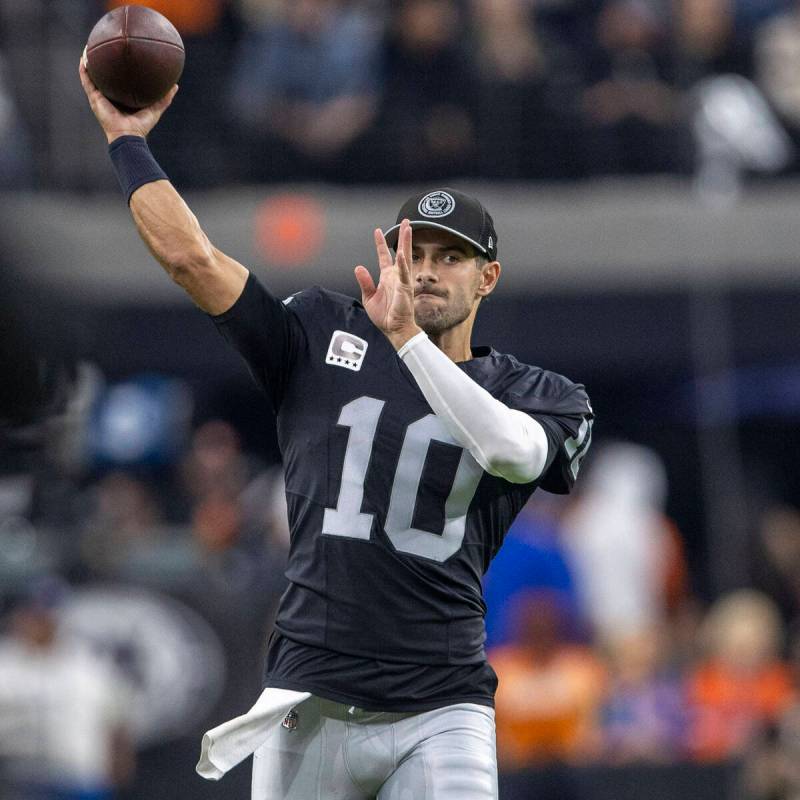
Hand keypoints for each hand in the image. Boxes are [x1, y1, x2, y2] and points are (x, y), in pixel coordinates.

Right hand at [79, 53, 177, 143]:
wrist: (128, 135)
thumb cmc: (141, 126)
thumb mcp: (155, 108)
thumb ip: (165, 98)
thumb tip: (175, 85)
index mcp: (121, 99)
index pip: (119, 82)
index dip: (119, 70)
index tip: (121, 56)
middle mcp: (109, 97)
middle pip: (104, 77)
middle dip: (103, 64)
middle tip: (104, 48)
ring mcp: (100, 97)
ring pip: (92, 76)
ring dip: (89, 63)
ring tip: (88, 48)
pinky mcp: (94, 98)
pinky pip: (86, 81)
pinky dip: (84, 70)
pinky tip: (83, 57)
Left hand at [355, 219, 421, 349]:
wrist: (393, 330)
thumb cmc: (384, 316)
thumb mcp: (368, 297)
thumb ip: (365, 282)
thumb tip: (358, 267)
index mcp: (387, 277)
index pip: (383, 256)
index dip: (380, 243)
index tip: (377, 230)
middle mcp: (396, 277)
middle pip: (400, 252)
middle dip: (402, 237)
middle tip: (406, 221)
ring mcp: (402, 282)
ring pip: (405, 258)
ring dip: (406, 243)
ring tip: (408, 229)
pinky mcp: (405, 290)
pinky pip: (404, 275)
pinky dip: (402, 265)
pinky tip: (400, 254)